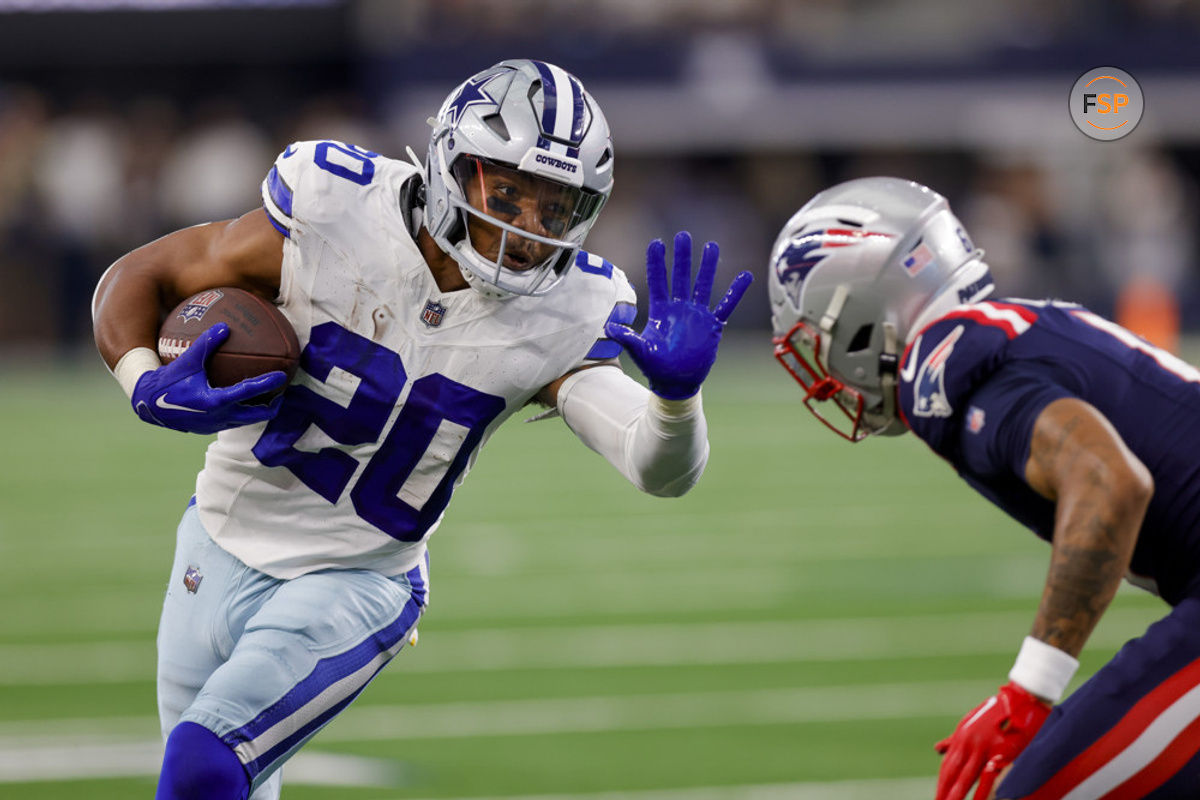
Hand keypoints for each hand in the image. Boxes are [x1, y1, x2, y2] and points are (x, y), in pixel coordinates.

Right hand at [131, 323, 286, 434]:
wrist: (148, 406)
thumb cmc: (168, 380)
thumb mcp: (186, 360)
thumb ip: (206, 343)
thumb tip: (225, 326)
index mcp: (215, 401)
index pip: (249, 392)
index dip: (267, 383)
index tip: (282, 375)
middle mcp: (221, 416)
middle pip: (259, 415)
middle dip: (274, 404)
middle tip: (282, 391)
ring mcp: (218, 425)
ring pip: (248, 420)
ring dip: (260, 410)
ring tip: (270, 396)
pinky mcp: (212, 428)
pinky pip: (236, 420)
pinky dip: (245, 411)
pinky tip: (245, 400)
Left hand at [605, 231, 752, 399]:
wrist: (676, 382)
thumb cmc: (656, 367)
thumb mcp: (640, 352)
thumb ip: (627, 338)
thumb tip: (608, 327)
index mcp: (661, 311)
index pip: (658, 281)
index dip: (657, 263)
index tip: (656, 243)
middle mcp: (679, 308)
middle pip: (681, 277)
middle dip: (682, 257)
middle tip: (683, 236)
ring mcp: (697, 314)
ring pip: (703, 285)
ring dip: (707, 267)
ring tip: (711, 246)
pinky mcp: (712, 325)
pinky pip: (726, 305)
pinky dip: (735, 292)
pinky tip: (745, 276)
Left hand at [935, 682, 1050, 799]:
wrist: (1021, 697)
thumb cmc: (998, 709)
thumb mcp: (971, 721)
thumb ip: (954, 739)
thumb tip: (937, 749)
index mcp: (962, 737)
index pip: (948, 766)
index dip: (942, 783)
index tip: (938, 796)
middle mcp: (970, 744)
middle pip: (955, 774)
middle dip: (946, 792)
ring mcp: (986, 748)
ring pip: (969, 777)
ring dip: (960, 794)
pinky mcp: (1003, 751)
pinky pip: (990, 776)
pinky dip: (985, 790)